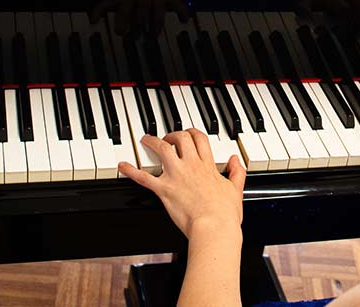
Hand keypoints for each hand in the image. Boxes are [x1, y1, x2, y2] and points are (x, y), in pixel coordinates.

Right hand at [90, 0, 191, 37]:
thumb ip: (178, 8)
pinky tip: (93, 20)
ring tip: (119, 32)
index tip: (153, 37)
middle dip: (138, 27)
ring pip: (124, 9)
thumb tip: (185, 21)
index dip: (156, 26)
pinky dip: (98, 10)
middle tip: (135, 40)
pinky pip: (106, 2)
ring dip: (121, 20)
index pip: (158, 15)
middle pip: (140, 15)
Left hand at [118, 129, 246, 238]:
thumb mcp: (236, 190)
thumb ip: (237, 173)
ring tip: (146, 139)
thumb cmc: (224, 214)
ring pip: (162, 149)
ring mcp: (176, 176)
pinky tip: (123, 166)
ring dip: (152, 141)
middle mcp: (191, 166)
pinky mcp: (164, 189)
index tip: (188, 133)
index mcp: (208, 166)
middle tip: (167, 137)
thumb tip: (236, 161)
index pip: (199, 139)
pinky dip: (131, 170)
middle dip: (172, 134)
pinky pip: (143, 177)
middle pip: (180, 138)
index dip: (192, 133)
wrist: (214, 227)